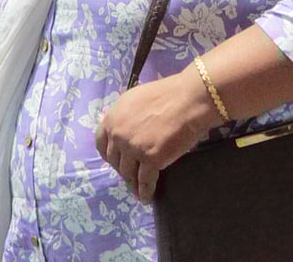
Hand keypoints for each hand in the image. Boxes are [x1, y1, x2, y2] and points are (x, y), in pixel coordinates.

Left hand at [95, 68, 217, 201]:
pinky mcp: (150, 160)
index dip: (109, 154)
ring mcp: (133, 148)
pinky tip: (147, 197)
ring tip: (138, 190)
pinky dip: (145, 191)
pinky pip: (145, 181)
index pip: (101, 143)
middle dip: (122, 169)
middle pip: (115, 160)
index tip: (116, 160)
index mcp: (113, 117)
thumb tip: (128, 130)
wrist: (191, 99)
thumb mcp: (139, 99)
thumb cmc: (171, 94)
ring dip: (132, 183)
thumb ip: (128, 117)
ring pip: (128, 172)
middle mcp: (118, 134)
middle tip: (131, 174)